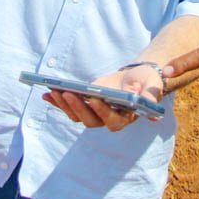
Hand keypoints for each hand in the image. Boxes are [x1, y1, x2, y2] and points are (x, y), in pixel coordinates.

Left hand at [43, 67, 162, 130]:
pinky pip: (69, 107)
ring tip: (53, 91)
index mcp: (125, 118)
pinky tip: (46, 93)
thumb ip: (150, 95)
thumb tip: (151, 110)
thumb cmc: (145, 81)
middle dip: (76, 107)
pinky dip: (57, 102)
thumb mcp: (151, 84)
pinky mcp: (86, 107)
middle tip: (66, 93)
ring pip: (77, 115)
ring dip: (64, 105)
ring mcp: (95, 115)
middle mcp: (108, 120)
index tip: (94, 98)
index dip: (102, 110)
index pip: (111, 119)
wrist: (135, 77)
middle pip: (89, 120)